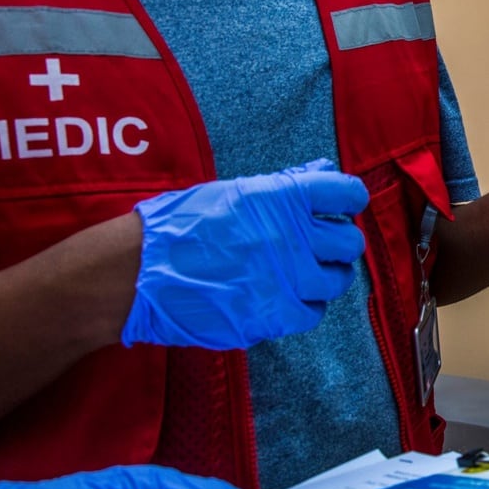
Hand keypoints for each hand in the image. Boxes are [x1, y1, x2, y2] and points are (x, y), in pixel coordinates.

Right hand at [127, 159, 369, 348]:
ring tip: (305, 273)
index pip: (346, 192)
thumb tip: (320, 173)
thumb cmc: (179, 227)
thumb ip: (281, 187)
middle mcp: (291, 236)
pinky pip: (312, 312)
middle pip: (349, 241)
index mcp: (281, 198)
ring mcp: (285, 279)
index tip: (343, 207)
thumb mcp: (232, 192)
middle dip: (339, 243)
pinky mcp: (273, 315)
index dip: (349, 199)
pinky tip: (288, 297)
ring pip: (337, 281)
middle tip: (322, 246)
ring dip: (327, 276)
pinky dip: (306, 305)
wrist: (139, 272)